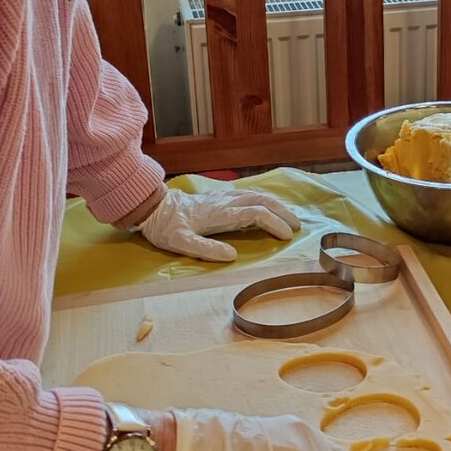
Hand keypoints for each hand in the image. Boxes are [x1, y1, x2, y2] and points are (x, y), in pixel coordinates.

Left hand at [138, 187, 300, 262]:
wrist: (153, 207)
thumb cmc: (165, 227)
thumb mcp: (181, 242)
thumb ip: (206, 249)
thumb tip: (232, 255)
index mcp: (220, 213)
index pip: (255, 214)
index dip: (274, 223)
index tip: (286, 236)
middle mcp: (225, 201)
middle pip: (262, 200)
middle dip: (282, 212)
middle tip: (297, 227)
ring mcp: (223, 196)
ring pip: (257, 195)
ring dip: (276, 205)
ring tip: (289, 218)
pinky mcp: (220, 196)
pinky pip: (249, 195)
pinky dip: (265, 201)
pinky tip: (268, 208)